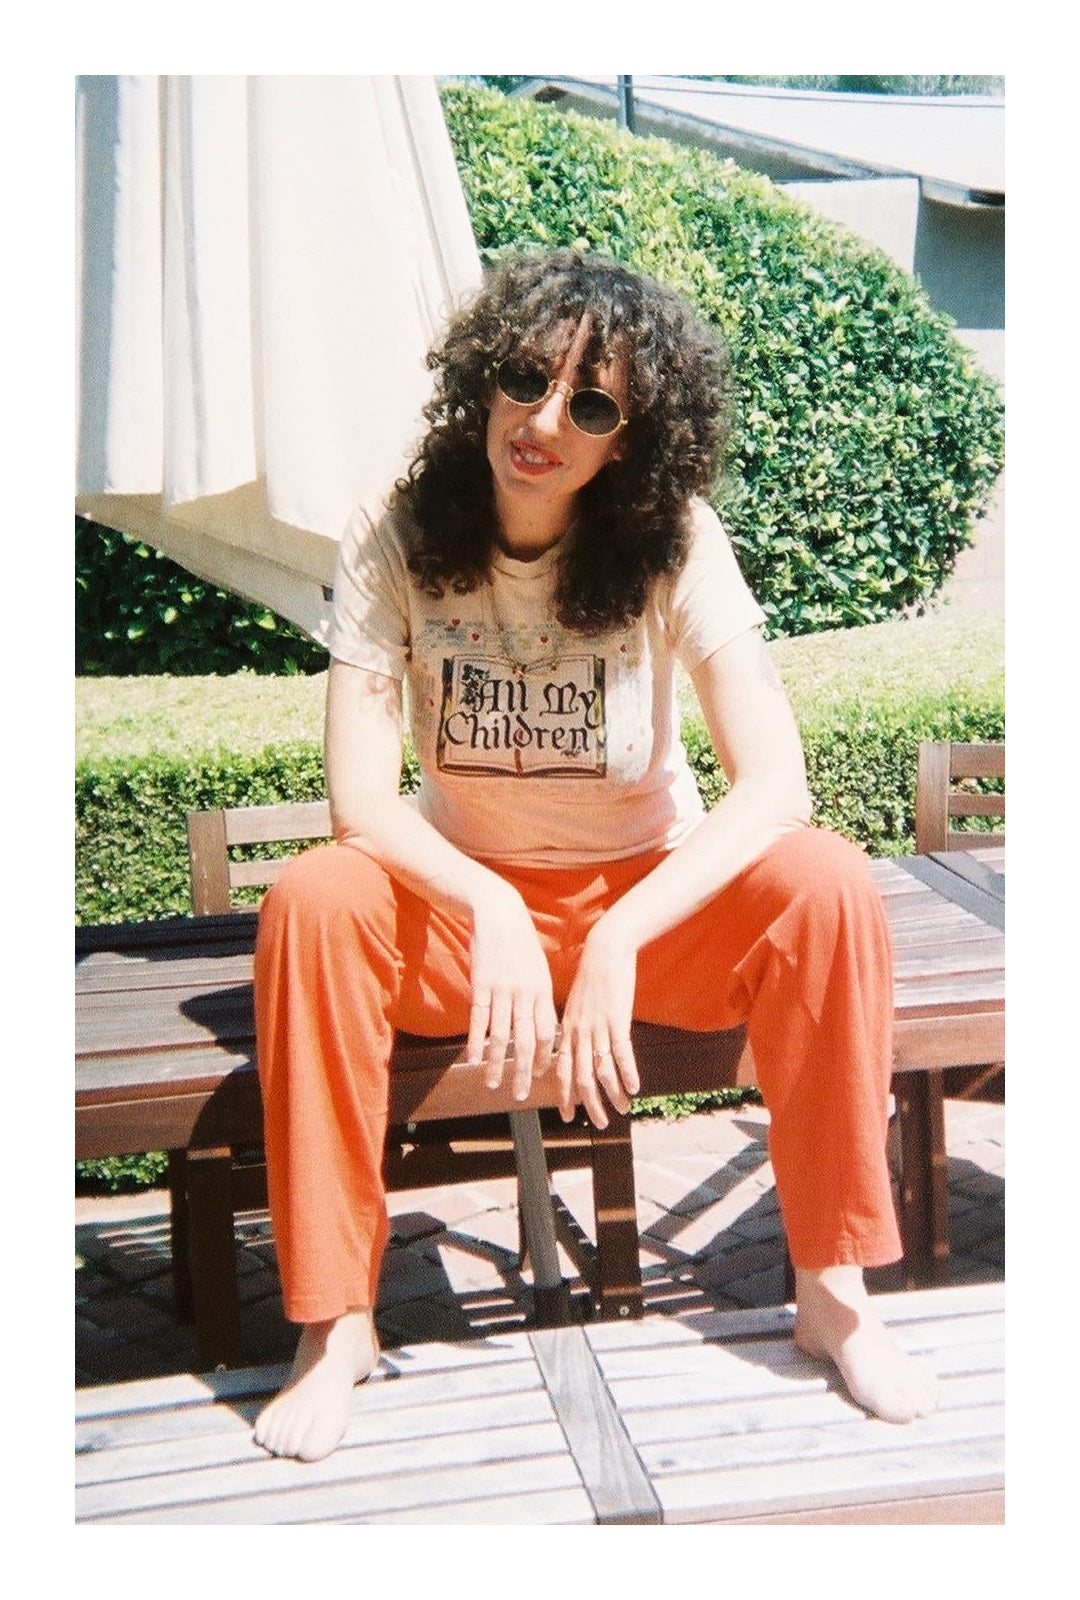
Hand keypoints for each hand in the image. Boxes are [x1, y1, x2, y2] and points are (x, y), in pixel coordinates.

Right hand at [466, 883, 556, 1101]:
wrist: (498, 913)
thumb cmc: (519, 943)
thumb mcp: (537, 969)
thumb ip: (539, 998)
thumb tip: (543, 1026)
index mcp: (541, 991)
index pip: (547, 1034)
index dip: (543, 1058)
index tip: (539, 1076)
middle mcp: (524, 994)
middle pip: (526, 1042)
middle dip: (523, 1072)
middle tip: (520, 1095)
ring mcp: (502, 990)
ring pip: (501, 1036)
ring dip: (497, 1064)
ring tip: (494, 1084)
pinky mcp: (480, 984)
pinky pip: (479, 1020)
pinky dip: (476, 1042)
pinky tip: (473, 1059)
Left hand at [555, 923, 639, 1127]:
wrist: (605, 949)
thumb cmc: (593, 975)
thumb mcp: (577, 1003)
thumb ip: (576, 1026)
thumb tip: (578, 1044)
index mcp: (567, 1029)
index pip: (561, 1070)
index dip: (565, 1094)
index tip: (568, 1115)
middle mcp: (579, 1033)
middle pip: (580, 1078)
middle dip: (590, 1104)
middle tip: (600, 1123)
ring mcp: (597, 1027)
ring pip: (601, 1070)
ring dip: (612, 1095)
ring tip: (622, 1110)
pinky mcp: (616, 1020)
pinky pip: (621, 1053)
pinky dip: (628, 1073)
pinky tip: (635, 1088)